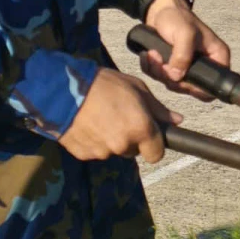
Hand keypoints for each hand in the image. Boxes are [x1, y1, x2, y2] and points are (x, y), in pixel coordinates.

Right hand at [60, 68, 177, 163]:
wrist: (62, 90)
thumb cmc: (103, 84)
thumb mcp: (136, 88)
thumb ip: (158, 109)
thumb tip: (177, 120)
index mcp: (140, 129)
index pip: (157, 154)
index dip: (154, 145)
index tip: (149, 135)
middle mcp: (123, 145)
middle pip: (134, 151)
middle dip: (131, 139)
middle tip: (119, 117)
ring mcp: (102, 152)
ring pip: (114, 151)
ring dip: (112, 140)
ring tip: (101, 117)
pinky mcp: (84, 154)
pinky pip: (96, 151)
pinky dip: (94, 142)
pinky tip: (88, 124)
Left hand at [136, 0, 230, 101]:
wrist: (160, 11)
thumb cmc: (178, 17)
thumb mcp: (184, 33)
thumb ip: (182, 56)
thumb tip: (176, 78)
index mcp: (217, 57)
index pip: (214, 85)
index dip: (197, 88)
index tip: (180, 78)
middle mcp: (206, 65)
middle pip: (191, 88)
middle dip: (171, 79)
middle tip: (161, 62)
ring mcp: (188, 68)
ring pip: (174, 84)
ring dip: (159, 73)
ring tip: (152, 55)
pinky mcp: (173, 68)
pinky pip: (162, 78)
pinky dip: (152, 70)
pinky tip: (148, 56)